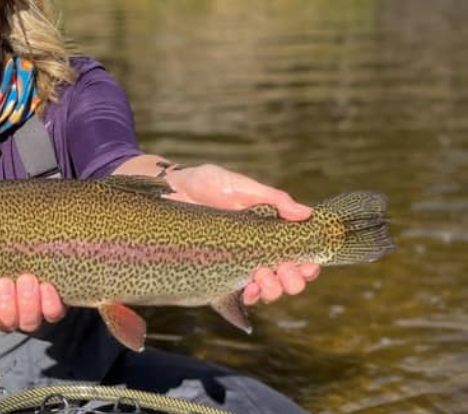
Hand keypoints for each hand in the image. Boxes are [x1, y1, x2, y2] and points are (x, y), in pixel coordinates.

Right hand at [0, 174, 66, 331]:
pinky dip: (51, 306)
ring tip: (31, 280)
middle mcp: (11, 301)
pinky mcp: (57, 301)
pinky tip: (51, 289)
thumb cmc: (16, 224)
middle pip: (7, 320)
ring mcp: (34, 303)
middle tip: (14, 280)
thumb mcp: (1, 210)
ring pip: (28, 321)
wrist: (52, 226)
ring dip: (29, 306)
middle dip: (9, 305)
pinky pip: (53, 314)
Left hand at [164, 164, 319, 304]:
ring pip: (268, 291)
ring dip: (272, 289)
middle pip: (289, 280)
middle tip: (281, 267)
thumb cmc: (209, 184)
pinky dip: (248, 296)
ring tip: (260, 275)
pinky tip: (247, 289)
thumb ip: (274, 199)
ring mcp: (239, 265)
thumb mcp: (242, 187)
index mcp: (270, 232)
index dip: (309, 266)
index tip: (305, 263)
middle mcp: (258, 252)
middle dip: (292, 281)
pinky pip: (238, 296)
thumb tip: (306, 213)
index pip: (300, 256)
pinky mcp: (217, 274)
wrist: (172, 190)